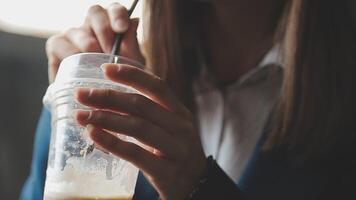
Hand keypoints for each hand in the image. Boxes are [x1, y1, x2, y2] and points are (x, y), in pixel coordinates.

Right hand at [45, 3, 143, 82]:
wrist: (97, 104)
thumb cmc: (119, 81)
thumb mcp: (131, 66)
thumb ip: (133, 47)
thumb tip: (134, 22)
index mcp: (114, 25)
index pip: (115, 10)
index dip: (118, 15)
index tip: (122, 28)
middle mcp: (93, 25)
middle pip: (95, 13)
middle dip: (105, 31)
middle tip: (111, 52)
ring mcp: (74, 34)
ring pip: (79, 31)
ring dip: (90, 47)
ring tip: (98, 66)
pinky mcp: (56, 46)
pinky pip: (59, 44)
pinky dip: (71, 55)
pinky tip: (79, 69)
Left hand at [74, 64, 206, 199]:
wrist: (197, 185)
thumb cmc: (174, 152)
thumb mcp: (170, 128)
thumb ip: (149, 113)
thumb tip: (110, 98)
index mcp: (180, 112)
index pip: (157, 86)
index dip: (131, 75)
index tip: (105, 68)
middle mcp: (180, 127)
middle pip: (141, 105)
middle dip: (108, 97)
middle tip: (82, 94)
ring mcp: (176, 149)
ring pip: (137, 126)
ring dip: (106, 118)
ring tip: (82, 116)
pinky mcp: (167, 171)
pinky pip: (136, 154)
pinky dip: (112, 143)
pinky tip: (94, 135)